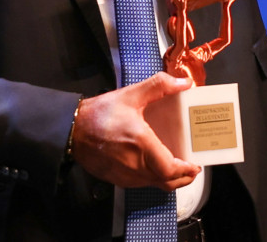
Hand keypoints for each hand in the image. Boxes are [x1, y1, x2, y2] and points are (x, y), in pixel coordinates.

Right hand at [70, 73, 200, 190]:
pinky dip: (152, 178)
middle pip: (166, 182)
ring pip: (154, 184)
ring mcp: (125, 175)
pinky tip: (154, 166)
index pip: (169, 169)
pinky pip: (141, 183)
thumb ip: (159, 86)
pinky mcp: (117, 179)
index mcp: (141, 145)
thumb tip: (183, 83)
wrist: (72, 130)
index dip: (185, 171)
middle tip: (190, 169)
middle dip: (182, 178)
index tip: (195, 165)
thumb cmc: (99, 114)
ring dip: (167, 178)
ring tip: (175, 165)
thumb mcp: (131, 95)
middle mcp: (134, 165)